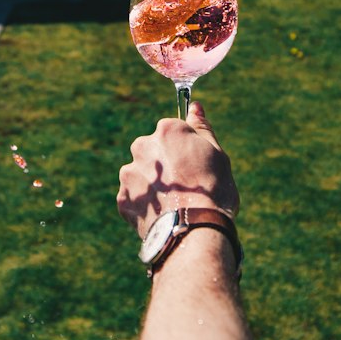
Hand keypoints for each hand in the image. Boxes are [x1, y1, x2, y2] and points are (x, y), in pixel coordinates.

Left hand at [117, 101, 238, 239]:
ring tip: (174, 205)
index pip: (174, 132)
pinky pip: (135, 198)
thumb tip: (196, 106)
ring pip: (142, 175)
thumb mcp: (217, 155)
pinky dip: (147, 205)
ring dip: (154, 186)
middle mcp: (142, 146)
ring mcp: (129, 173)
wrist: (195, 232)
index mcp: (167, 130)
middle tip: (185, 187)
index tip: (195, 166)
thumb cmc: (213, 191)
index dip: (186, 150)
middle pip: (153, 151)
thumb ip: (202, 128)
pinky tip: (163, 215)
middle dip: (165, 166)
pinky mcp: (123, 199)